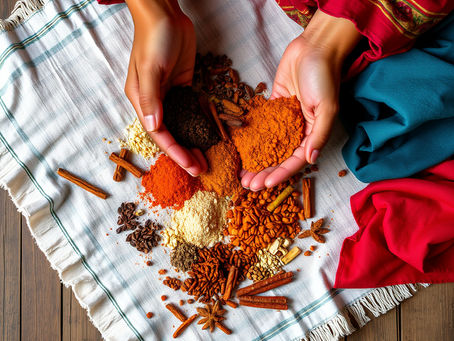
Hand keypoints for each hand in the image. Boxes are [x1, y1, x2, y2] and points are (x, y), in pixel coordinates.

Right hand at [124, 0, 206, 174]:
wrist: (166, 14)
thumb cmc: (154, 39)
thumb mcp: (150, 68)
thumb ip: (151, 98)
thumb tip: (154, 127)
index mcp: (141, 101)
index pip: (158, 134)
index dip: (174, 152)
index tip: (190, 166)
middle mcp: (154, 102)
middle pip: (170, 134)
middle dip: (184, 153)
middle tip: (202, 169)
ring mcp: (169, 95)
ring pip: (181, 126)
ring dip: (192, 142)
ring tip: (206, 159)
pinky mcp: (183, 87)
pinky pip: (190, 112)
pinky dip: (198, 126)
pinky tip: (208, 136)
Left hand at [241, 10, 360, 189]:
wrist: (314, 47)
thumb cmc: (324, 76)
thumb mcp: (326, 108)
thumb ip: (319, 135)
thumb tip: (312, 160)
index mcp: (313, 133)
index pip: (295, 161)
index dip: (280, 174)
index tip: (265, 185)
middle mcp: (299, 130)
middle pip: (279, 157)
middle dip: (264, 172)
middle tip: (248, 185)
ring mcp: (284, 120)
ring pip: (269, 146)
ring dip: (256, 161)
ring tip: (242, 174)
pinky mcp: (273, 107)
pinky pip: (262, 127)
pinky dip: (252, 139)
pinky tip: (240, 149)